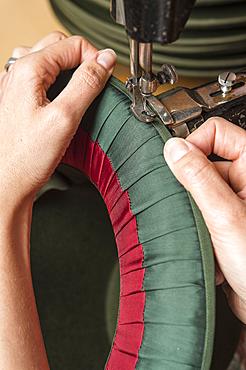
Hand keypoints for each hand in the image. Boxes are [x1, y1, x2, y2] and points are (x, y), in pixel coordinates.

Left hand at [0, 32, 115, 208]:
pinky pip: (39, 77)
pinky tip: (62, 100)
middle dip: (82, 60)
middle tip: (95, 82)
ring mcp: (14, 85)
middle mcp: (17, 72)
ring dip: (68, 69)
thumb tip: (105, 60)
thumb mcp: (65, 117)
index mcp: (28, 69)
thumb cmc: (26, 157)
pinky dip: (56, 81)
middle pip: (59, 47)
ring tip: (79, 91)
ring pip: (48, 60)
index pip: (72, 45)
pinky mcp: (16, 99)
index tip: (106, 77)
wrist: (6, 182)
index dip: (95, 58)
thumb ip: (87, 84)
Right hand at [163, 117, 245, 323]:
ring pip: (197, 191)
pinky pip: (198, 212)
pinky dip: (197, 228)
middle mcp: (243, 181)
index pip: (215, 132)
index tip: (178, 164)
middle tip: (194, 209)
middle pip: (202, 163)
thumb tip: (175, 149)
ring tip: (205, 232)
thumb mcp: (225, 215)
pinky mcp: (223, 221)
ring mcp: (232, 202)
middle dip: (191, 190)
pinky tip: (209, 244)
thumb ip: (198, 177)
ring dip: (195, 215)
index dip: (194, 144)